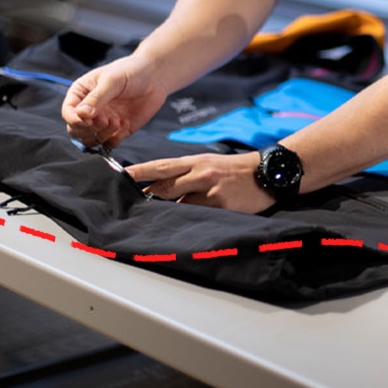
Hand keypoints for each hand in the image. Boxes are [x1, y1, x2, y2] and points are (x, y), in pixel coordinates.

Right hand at [62, 55, 167, 148]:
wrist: (154, 76)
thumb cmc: (130, 71)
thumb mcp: (112, 80)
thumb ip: (96, 98)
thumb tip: (81, 115)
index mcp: (80, 94)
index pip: (68, 113)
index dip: (75, 120)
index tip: (89, 119)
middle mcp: (89, 110)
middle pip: (75, 131)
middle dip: (89, 130)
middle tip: (105, 120)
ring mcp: (102, 121)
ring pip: (90, 140)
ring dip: (102, 135)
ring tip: (117, 121)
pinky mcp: (117, 130)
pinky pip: (109, 144)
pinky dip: (115, 139)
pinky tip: (125, 124)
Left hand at [125, 153, 273, 213]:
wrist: (269, 173)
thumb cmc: (235, 170)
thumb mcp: (209, 164)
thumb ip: (184, 174)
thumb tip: (157, 190)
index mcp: (195, 161)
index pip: (160, 167)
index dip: (138, 173)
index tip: (118, 178)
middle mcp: (200, 174)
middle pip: (163, 187)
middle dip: (144, 197)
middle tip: (125, 205)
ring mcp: (210, 191)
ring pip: (177, 205)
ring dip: (164, 213)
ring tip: (150, 221)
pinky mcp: (220, 206)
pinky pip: (196, 216)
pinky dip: (186, 221)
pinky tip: (180, 226)